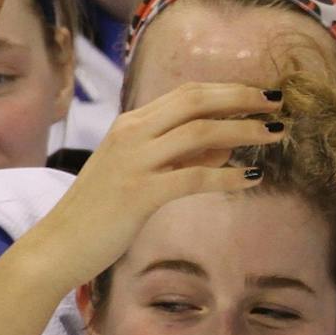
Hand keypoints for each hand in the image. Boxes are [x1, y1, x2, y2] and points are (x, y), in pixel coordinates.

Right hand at [30, 82, 285, 288]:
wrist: (57, 245)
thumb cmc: (100, 212)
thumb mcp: (140, 174)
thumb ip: (180, 156)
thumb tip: (226, 147)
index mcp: (130, 123)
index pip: (187, 92)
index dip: (227, 89)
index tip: (260, 93)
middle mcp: (132, 133)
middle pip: (196, 100)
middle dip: (242, 97)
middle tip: (278, 102)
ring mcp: (135, 161)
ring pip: (201, 132)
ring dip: (244, 130)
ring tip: (276, 134)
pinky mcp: (140, 193)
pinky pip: (194, 177)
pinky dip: (228, 175)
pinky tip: (253, 178)